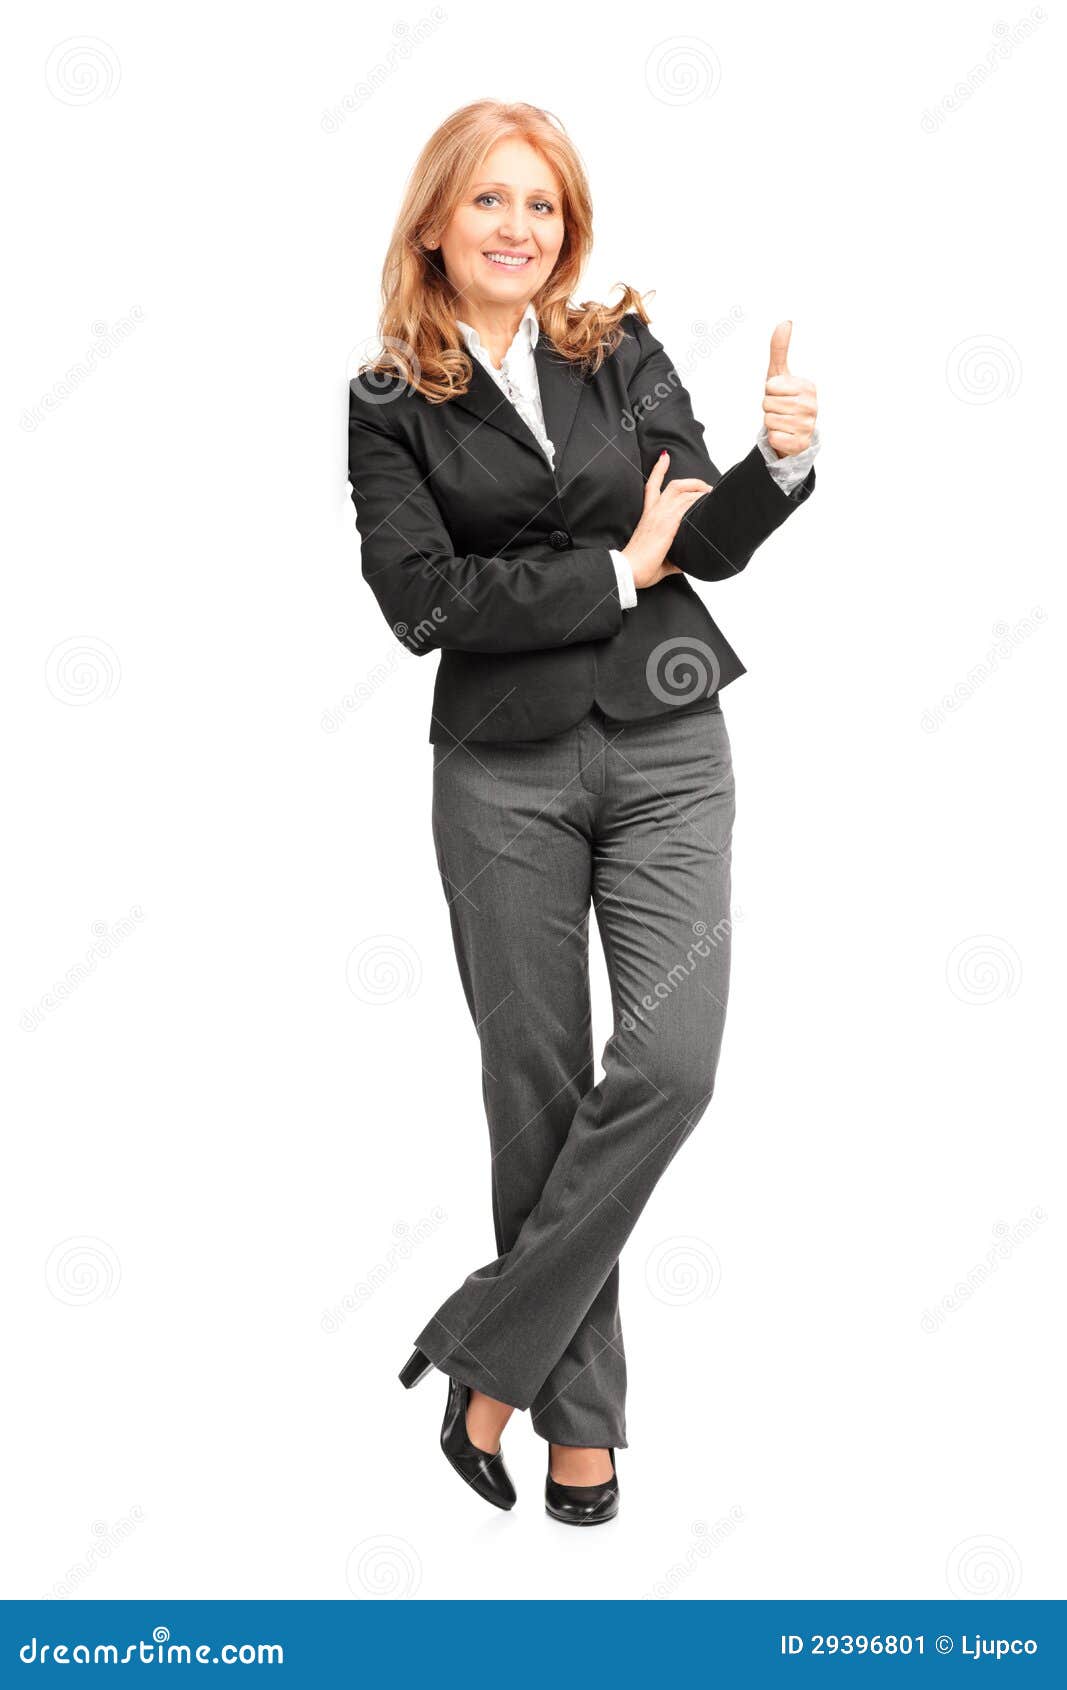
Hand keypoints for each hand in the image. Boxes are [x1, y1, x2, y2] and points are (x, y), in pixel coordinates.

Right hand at [621, 452, 711, 588]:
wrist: (629, 571)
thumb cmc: (640, 568)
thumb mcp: (659, 559)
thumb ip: (673, 557)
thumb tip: (685, 561)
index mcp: (648, 516)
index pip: (651, 487)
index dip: (658, 470)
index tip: (664, 457)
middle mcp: (654, 512)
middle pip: (674, 485)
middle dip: (693, 482)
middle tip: (706, 487)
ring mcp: (661, 515)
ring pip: (683, 491)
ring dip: (700, 490)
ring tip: (712, 495)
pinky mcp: (668, 523)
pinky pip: (687, 504)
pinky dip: (699, 501)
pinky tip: (708, 503)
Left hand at [763, 321, 817, 456]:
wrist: (793, 433)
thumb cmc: (785, 400)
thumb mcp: (780, 375)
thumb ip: (780, 350)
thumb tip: (785, 322)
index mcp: (808, 386)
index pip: (770, 386)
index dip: (769, 392)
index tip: (780, 395)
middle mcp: (811, 405)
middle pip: (767, 403)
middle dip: (769, 408)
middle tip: (780, 411)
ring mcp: (808, 426)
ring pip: (769, 421)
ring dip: (771, 423)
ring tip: (782, 422)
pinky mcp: (801, 444)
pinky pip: (774, 438)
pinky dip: (774, 438)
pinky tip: (785, 435)